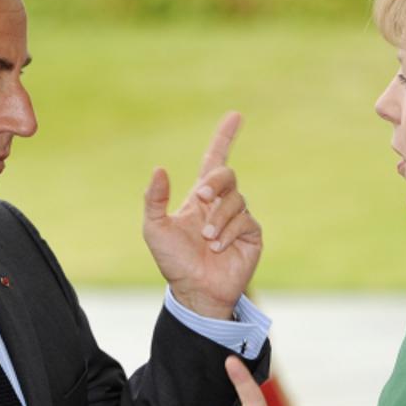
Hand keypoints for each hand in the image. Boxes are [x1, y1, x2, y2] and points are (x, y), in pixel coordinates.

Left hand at [143, 112, 261, 319]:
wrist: (194, 290)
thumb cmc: (174, 262)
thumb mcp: (154, 228)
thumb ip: (154, 199)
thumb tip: (159, 168)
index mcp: (200, 197)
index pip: (215, 159)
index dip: (225, 137)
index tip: (236, 115)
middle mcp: (221, 204)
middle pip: (226, 174)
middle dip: (215, 182)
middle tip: (201, 198)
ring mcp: (238, 219)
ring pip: (236, 200)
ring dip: (218, 218)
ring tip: (207, 240)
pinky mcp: (251, 235)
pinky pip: (245, 221)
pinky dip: (229, 232)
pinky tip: (218, 247)